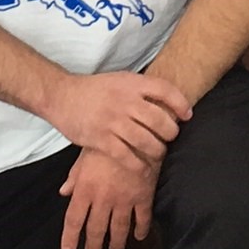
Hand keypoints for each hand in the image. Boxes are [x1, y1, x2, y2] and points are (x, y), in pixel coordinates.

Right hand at [44, 71, 192, 166]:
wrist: (61, 96)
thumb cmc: (94, 90)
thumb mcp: (119, 80)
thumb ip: (141, 89)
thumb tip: (171, 102)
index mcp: (130, 83)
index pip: (165, 90)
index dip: (181, 103)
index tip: (187, 115)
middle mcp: (124, 101)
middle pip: (160, 120)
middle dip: (171, 132)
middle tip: (171, 137)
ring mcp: (112, 121)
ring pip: (146, 141)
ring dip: (158, 151)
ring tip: (159, 153)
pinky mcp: (100, 140)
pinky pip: (127, 157)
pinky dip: (139, 165)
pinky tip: (143, 169)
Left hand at [59, 143, 157, 248]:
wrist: (135, 132)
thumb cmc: (106, 140)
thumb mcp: (84, 154)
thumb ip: (74, 176)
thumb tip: (63, 192)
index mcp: (85, 188)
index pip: (74, 220)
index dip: (70, 238)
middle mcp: (103, 198)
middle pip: (96, 229)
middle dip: (94, 246)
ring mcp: (124, 199)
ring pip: (119, 229)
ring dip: (116, 242)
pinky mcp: (143, 196)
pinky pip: (142, 219)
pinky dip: (141, 230)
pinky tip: (139, 236)